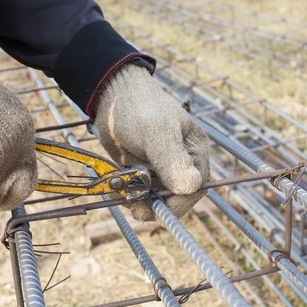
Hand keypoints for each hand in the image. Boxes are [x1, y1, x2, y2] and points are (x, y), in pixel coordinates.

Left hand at [95, 64, 209, 220]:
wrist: (112, 96)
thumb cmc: (139, 108)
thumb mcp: (156, 132)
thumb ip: (172, 160)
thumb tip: (192, 186)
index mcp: (195, 152)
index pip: (195, 189)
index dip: (178, 204)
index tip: (156, 210)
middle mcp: (183, 163)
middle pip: (176, 198)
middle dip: (156, 206)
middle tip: (135, 209)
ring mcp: (162, 169)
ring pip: (156, 199)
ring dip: (139, 201)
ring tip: (122, 193)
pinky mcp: (144, 172)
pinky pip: (141, 193)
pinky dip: (130, 195)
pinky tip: (118, 188)